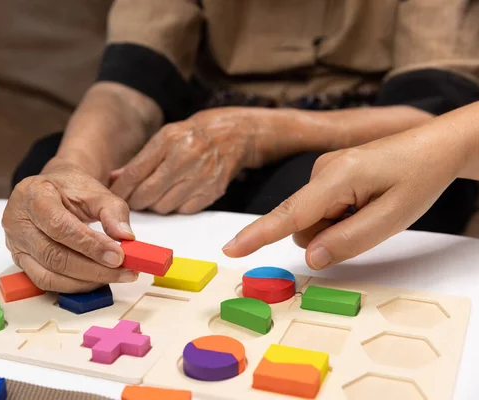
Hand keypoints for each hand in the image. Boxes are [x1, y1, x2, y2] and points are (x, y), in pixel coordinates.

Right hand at [2, 159, 138, 292]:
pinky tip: (97, 280)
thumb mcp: (95, 190)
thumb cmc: (71, 189)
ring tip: (116, 276)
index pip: (59, 226)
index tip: (118, 256)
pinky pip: (47, 282)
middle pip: (54, 256)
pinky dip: (75, 286)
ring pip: (49, 275)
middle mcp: (17, 222)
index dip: (90, 245)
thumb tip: (125, 237)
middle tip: (125, 271)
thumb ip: (112, 210)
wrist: (53, 190)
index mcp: (32, 196)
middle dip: (94, 269)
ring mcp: (16, 245)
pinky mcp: (21, 262)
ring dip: (86, 282)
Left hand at [109, 108, 261, 213]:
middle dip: (135, 201)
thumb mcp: (165, 136)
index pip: (136, 173)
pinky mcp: (212, 192)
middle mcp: (184, 158)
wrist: (234, 135)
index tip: (113, 195)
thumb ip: (140, 159)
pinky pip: (183, 210)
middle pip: (147, 193)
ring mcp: (200, 177)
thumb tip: (115, 178)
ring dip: (154, 205)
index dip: (121, 189)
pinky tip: (173, 197)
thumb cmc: (194, 134)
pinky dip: (174, 207)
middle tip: (132, 200)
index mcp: (169, 140)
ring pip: (163, 206)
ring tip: (154, 197)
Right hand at [222, 125, 466, 268]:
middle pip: (304, 225)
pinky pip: (321, 209)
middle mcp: (321, 170)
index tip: (230, 249)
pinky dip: (340, 215)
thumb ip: (348, 242)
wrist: (437, 145)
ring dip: (337, 225)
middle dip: (329, 235)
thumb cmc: (419, 177)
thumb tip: (311, 258)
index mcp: (336, 177)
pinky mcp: (327, 174)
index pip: (290, 215)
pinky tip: (365, 200)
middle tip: (370, 220)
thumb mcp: (392, 219)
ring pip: (312, 220)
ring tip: (370, 207)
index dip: (258, 235)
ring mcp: (322, 170)